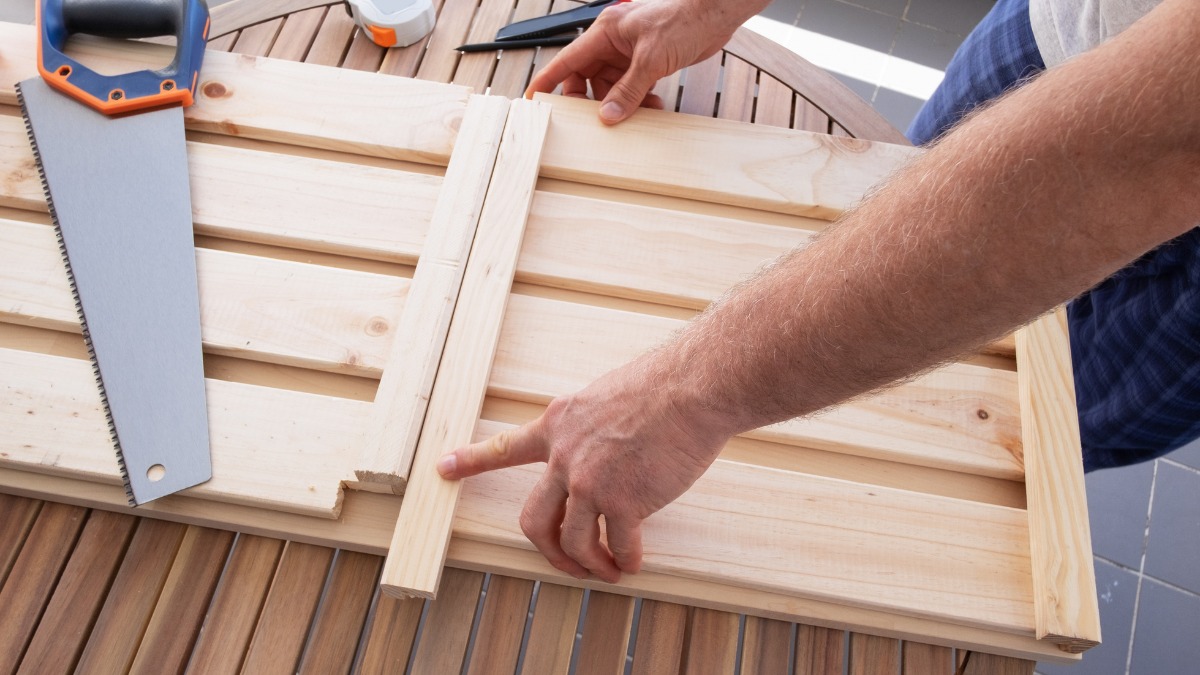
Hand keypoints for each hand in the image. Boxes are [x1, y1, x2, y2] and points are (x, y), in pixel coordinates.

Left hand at [437, 358, 730, 582]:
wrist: (692, 388)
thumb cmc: (662, 387)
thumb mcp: (605, 398)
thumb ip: (589, 430)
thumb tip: (599, 456)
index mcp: (559, 423)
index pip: (505, 447)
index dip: (472, 460)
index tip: (443, 468)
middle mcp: (565, 455)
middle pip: (536, 519)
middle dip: (548, 550)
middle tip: (566, 564)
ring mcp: (590, 481)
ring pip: (573, 541)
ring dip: (590, 565)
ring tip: (608, 571)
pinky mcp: (624, 500)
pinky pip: (618, 546)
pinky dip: (626, 560)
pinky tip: (634, 562)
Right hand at [525, 0, 757, 123]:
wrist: (716, 14)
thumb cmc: (684, 20)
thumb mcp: (651, 59)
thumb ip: (628, 90)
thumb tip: (609, 115)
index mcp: (605, 32)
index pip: (567, 60)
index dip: (549, 80)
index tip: (534, 99)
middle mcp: (613, 42)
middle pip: (587, 78)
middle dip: (593, 101)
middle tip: (599, 121)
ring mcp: (629, 53)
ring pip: (611, 86)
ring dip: (621, 104)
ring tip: (638, 114)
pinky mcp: (646, 62)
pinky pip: (631, 87)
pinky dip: (638, 100)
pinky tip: (652, 107)